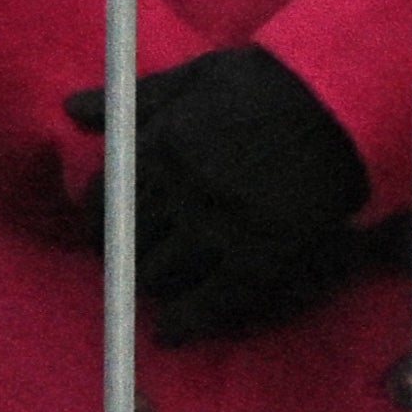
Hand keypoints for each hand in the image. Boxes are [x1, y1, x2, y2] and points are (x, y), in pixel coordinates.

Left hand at [65, 46, 392, 341]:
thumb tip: (70, 107)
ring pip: (163, 271)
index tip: (101, 229)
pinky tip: (169, 335)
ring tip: (148, 289)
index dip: (100, 218)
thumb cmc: (265, 82)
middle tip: (121, 266)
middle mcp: (184, 187)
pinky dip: (189, 321)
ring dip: (149, 284)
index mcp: (161, 143)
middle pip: (130, 238)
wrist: (341, 99)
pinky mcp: (265, 251)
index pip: (108, 196)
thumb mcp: (190, 76)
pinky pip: (216, 299)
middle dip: (120, 255)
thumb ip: (130, 100)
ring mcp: (223, 222)